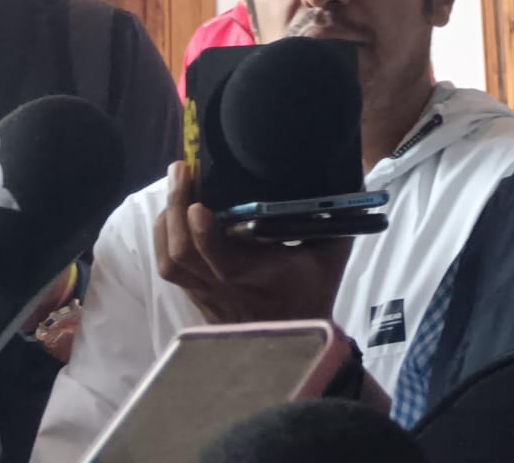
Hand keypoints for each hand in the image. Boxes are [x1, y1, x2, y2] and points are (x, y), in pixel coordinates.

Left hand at [152, 161, 350, 324]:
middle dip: (176, 207)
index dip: (206, 235)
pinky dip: (164, 238)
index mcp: (263, 276)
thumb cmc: (315, 293)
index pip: (226, 262)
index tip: (199, 203)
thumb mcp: (332, 255)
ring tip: (175, 186)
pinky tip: (171, 212)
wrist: (295, 346)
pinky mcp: (197, 298)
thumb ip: (336, 218)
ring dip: (166, 221)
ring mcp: (207, 296)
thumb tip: (349, 171)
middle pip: (185, 255)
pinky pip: (170, 269)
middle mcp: (227, 288)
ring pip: (171, 263)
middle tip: (182, 168)